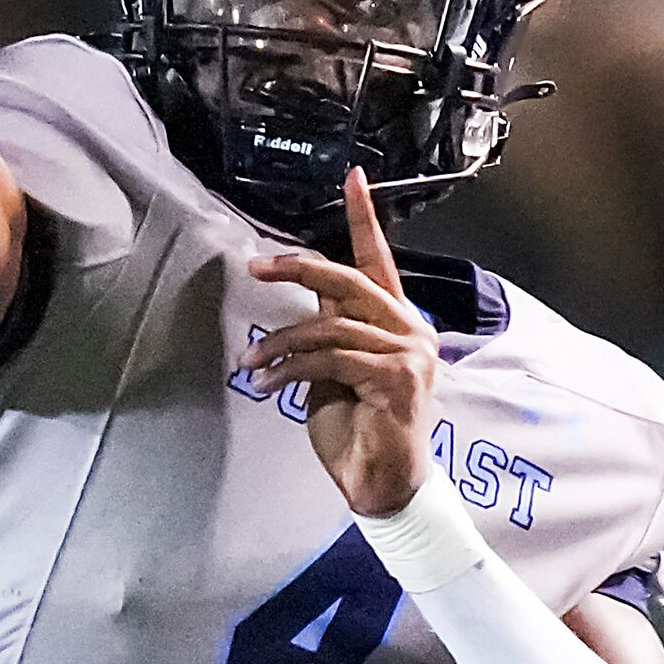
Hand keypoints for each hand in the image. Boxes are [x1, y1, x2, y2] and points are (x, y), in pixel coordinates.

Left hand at [243, 169, 437, 517]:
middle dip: (299, 269)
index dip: (365, 218)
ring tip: (251, 362)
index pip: (380, 261)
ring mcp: (410, 353)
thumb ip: (330, 332)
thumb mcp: (334, 372)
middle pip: (350, 280)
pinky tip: (267, 383)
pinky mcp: (397, 377)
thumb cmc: (357, 432)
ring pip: (330, 325)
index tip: (353, 176)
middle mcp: (412, 331)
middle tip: (256, 268)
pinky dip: (290, 368)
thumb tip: (305, 300)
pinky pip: (331, 357)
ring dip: (281, 342)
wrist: (380, 486)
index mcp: (399, 323)